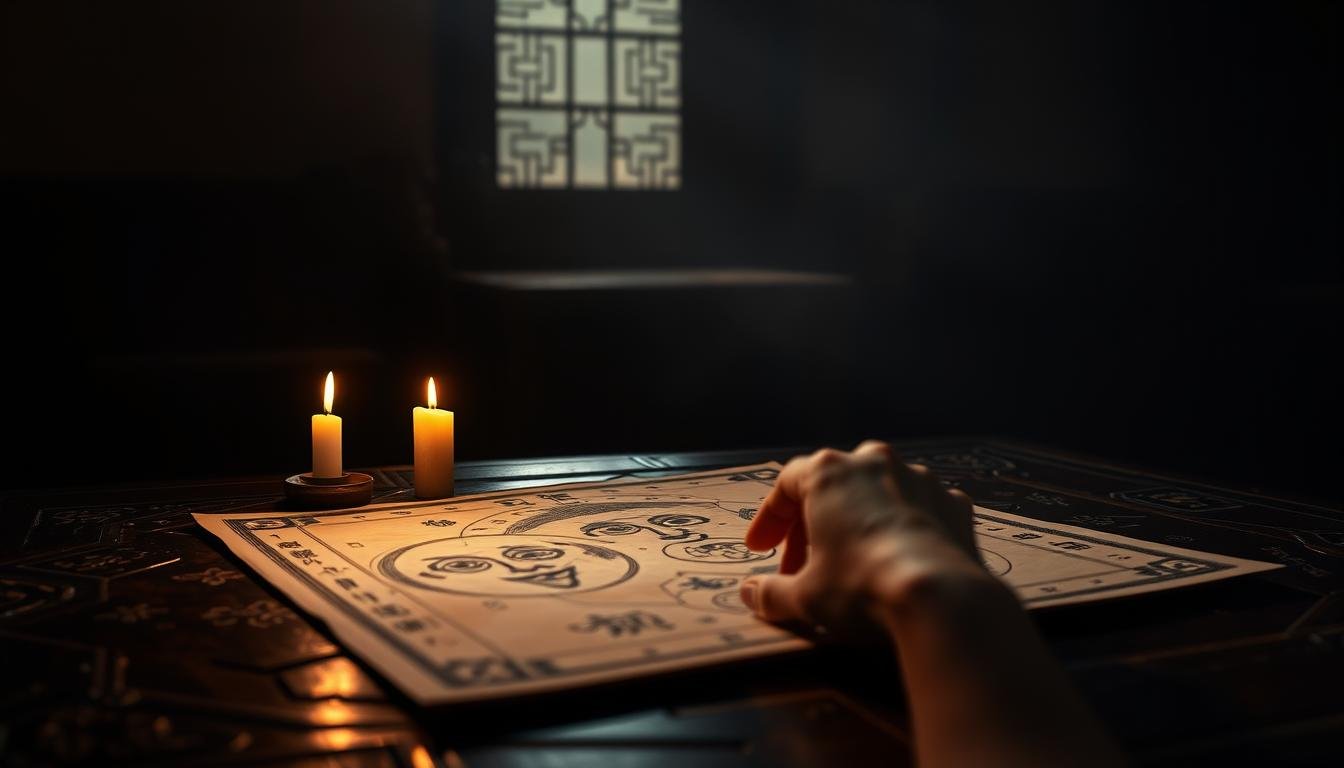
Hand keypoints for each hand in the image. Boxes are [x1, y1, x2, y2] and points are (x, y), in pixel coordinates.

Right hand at [740, 441, 994, 637]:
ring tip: (852, 563)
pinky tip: (899, 561)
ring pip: (879, 494)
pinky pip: (920, 510)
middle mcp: (874, 462)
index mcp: (829, 472)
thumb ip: (771, 592)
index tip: (760, 550)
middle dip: (813, 525)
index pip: (787, 483)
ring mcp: (920, 478)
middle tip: (800, 567)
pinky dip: (904, 530)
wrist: (941, 598)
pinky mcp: (955, 504)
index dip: (770, 518)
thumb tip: (749, 594)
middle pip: (832, 486)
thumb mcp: (804, 597)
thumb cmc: (860, 587)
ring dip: (859, 522)